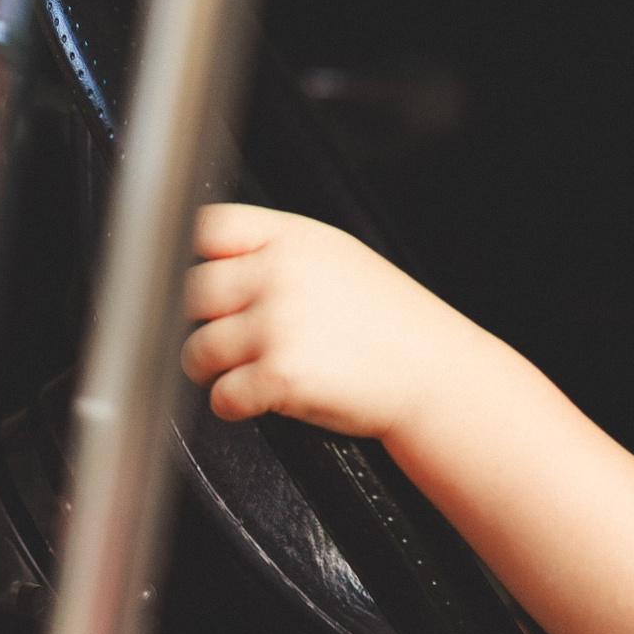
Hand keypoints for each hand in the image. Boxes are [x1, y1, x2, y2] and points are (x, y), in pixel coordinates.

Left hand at [180, 204, 452, 438]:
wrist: (439, 377)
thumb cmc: (396, 327)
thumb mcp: (342, 260)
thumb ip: (281, 252)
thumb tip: (221, 261)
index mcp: (294, 239)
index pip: (210, 228)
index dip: (201, 260)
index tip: (208, 284)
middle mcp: (281, 275)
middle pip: (194, 292)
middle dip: (203, 322)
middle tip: (225, 339)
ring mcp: (278, 324)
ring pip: (199, 349)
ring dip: (211, 369)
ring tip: (241, 373)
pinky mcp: (279, 375)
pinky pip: (221, 395)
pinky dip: (231, 404)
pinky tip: (256, 399)